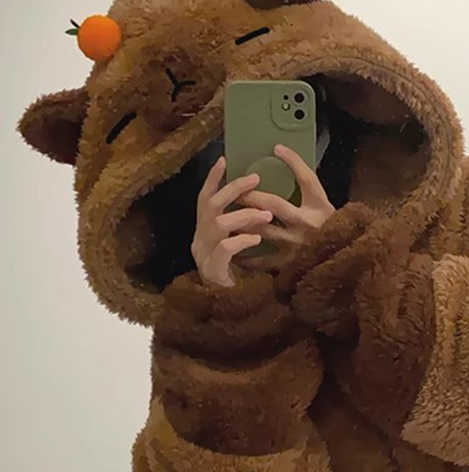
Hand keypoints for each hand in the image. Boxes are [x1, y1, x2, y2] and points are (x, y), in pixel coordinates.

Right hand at [191, 156, 272, 286]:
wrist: (229, 312)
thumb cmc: (239, 278)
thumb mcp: (237, 247)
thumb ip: (241, 228)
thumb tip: (259, 205)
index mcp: (204, 233)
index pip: (204, 199)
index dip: (213, 179)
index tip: (225, 160)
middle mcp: (199, 241)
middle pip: (209, 206)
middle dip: (233, 189)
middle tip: (256, 179)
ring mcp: (204, 256)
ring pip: (219, 225)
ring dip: (244, 216)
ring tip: (266, 215)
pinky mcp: (213, 271)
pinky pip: (226, 248)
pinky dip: (242, 240)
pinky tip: (257, 239)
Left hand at [236, 144, 334, 271]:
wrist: (340, 259)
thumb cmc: (328, 226)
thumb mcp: (322, 201)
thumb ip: (304, 177)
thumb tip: (279, 148)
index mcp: (317, 208)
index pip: (305, 179)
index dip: (292, 162)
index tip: (276, 149)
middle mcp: (304, 226)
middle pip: (271, 205)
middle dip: (248, 196)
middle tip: (230, 189)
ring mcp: (295, 246)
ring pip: (261, 231)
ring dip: (240, 223)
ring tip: (223, 216)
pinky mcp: (288, 264)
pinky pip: (261, 260)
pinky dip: (245, 255)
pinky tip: (233, 247)